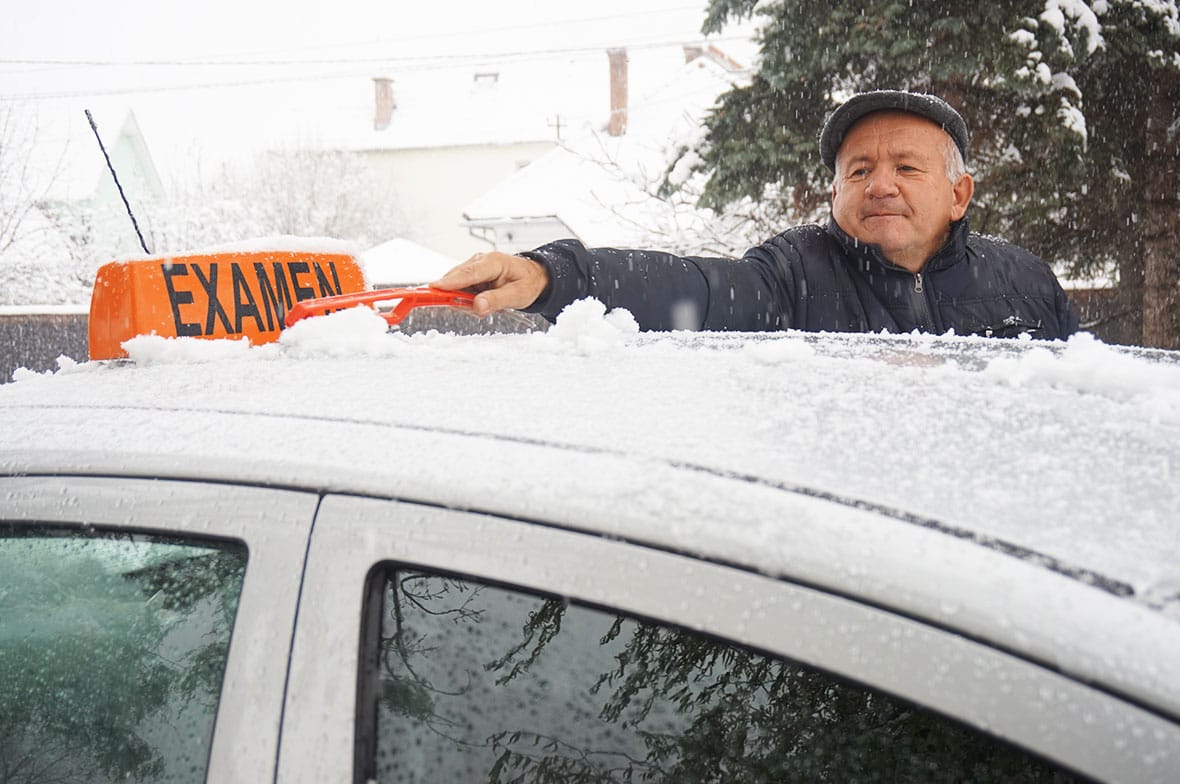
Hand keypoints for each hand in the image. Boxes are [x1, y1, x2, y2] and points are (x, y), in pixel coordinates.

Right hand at [431, 252, 548, 316]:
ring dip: (464, 300)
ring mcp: (474, 267)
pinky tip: (481, 301)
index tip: (433, 288)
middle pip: (456, 278)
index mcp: (493, 262)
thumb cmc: (528, 283)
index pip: (468, 273)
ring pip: (456, 285)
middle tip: (472, 309)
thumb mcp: (518, 295)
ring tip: (486, 304)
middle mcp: (481, 261)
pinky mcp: (471, 274)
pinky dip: (466, 298)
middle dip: (458, 297)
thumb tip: (477, 306)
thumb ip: (496, 301)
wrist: (534, 277)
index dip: (449, 282)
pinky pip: (460, 289)